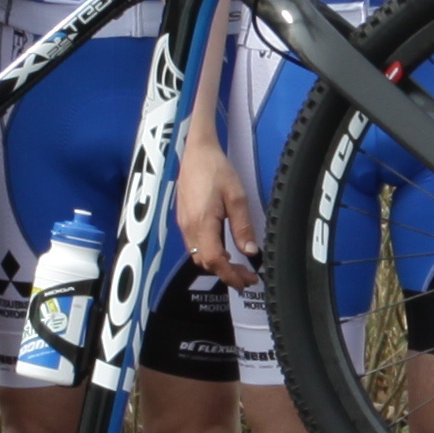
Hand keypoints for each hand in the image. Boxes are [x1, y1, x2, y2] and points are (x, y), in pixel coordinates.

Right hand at [173, 127, 264, 291]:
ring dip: (217, 265)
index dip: (230, 275)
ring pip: (198, 256)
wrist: (196, 151)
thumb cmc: (217, 169)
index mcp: (202, 223)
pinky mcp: (183, 219)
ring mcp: (183, 224)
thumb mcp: (236, 197)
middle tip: (247, 277)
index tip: (247, 281)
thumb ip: (242, 227)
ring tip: (238, 267)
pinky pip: (195, 245)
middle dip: (226, 274)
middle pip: (205, 263)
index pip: (214, 261)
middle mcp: (188, 227)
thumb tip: (250, 252)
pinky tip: (224, 251)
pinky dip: (210, 254)